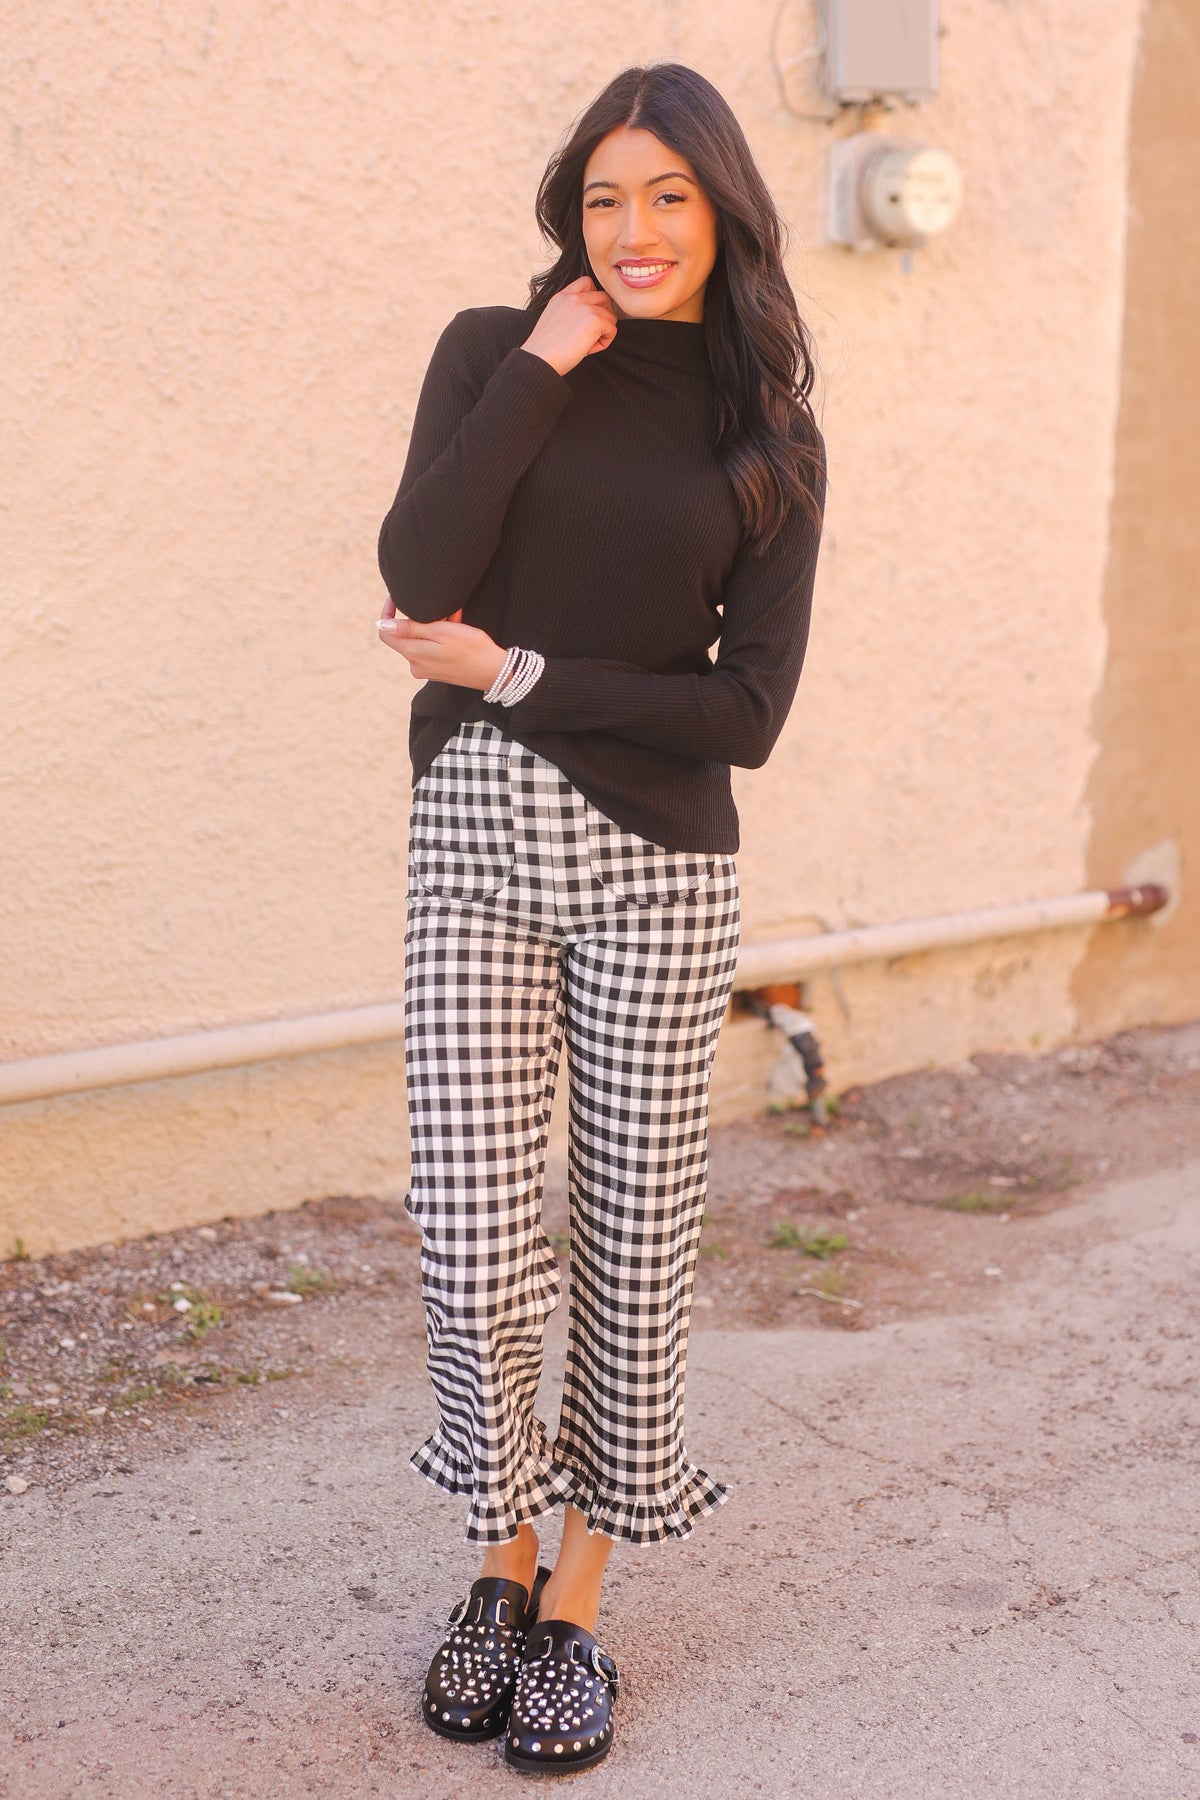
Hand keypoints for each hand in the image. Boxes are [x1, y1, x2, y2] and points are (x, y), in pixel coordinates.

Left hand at [377, 597, 507, 690]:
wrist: (494, 671)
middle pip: (406, 636)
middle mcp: (416, 665)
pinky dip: (441, 637)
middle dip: (418, 618)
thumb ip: (410, 628)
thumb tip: (382, 624)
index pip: (386, 633)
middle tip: (438, 606)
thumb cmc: (470, 647)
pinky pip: (432, 649)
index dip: (388, 614)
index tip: (397, 599)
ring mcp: (427, 670)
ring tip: (453, 615)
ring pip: (421, 640)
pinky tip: (457, 627)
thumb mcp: (440, 631)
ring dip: (433, 626)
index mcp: (413, 654)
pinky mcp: (439, 671)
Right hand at [520, 276, 617, 376]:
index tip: (588, 316)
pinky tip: (588, 349)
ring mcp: (585, 307)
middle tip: (590, 333)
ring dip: (603, 332)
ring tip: (586, 344)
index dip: (595, 297)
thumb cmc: (546, 348)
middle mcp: (574, 297)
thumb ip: (571, 310)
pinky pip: (612, 330)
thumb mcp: (554, 318)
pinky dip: (604, 342)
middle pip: (605, 298)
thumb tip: (590, 317)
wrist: (539, 359)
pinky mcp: (595, 320)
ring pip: (611, 316)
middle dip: (603, 316)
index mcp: (562, 296)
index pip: (587, 282)